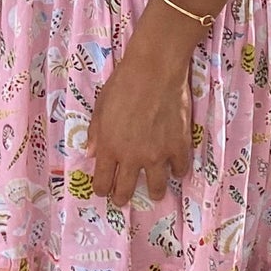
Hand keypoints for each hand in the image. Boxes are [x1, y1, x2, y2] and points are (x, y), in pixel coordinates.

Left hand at [87, 0, 198, 204]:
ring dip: (153, 192)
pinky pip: (180, 169)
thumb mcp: (100, 105)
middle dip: (121, 198)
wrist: (154, 70)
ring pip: (156, 187)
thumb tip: (90, 152)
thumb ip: (95, 132)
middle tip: (122, 200)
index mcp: (109, 147)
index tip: (104, 190)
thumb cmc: (123, 83)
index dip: (101, 189)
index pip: (102, 181)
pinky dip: (177, 170)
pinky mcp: (178, 146)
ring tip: (154, 193)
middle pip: (125, 190)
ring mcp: (157, 154)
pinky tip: (175, 169)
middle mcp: (132, 156)